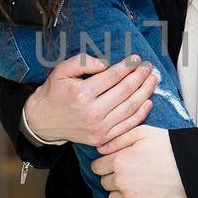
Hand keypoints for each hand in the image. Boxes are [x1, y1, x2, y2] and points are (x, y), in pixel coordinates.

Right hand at [22, 53, 158, 147]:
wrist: (43, 121)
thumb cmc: (54, 93)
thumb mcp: (61, 71)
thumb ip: (82, 62)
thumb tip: (105, 64)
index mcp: (82, 93)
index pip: (113, 76)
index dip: (128, 66)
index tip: (136, 59)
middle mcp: (92, 112)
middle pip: (125, 91)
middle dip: (140, 76)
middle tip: (148, 66)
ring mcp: (99, 127)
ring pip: (130, 108)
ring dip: (145, 92)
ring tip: (153, 80)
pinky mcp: (102, 138)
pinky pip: (127, 125)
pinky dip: (141, 113)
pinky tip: (148, 101)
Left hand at [92, 127, 188, 197]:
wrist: (191, 168)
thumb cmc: (168, 147)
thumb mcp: (143, 133)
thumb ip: (118, 139)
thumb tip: (100, 149)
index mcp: (119, 161)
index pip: (96, 167)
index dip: (105, 163)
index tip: (115, 162)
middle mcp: (121, 181)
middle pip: (104, 183)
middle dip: (112, 176)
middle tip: (129, 170)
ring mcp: (131, 197)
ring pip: (113, 197)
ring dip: (120, 191)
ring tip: (136, 182)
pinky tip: (144, 191)